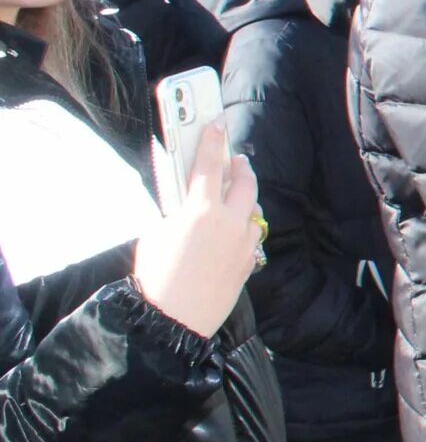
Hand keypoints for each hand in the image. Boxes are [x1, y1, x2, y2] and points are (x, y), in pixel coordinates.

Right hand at [132, 120, 260, 337]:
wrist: (173, 319)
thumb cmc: (156, 275)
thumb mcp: (156, 233)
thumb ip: (176, 212)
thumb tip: (187, 205)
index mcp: (200, 209)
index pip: (209, 164)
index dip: (212, 140)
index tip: (217, 123)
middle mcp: (229, 222)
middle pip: (244, 183)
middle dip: (240, 168)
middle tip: (236, 159)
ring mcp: (243, 242)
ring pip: (253, 210)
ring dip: (245, 200)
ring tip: (235, 195)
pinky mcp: (249, 261)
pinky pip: (252, 236)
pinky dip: (245, 227)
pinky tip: (235, 230)